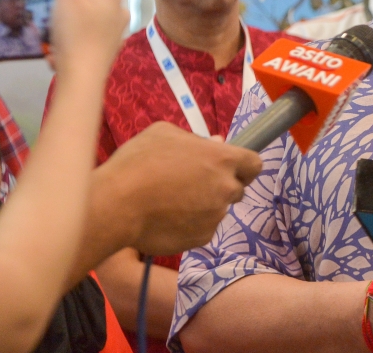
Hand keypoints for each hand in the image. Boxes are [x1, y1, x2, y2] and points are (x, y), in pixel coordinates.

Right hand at [49, 0, 127, 77]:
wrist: (83, 79)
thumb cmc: (74, 35)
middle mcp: (119, 7)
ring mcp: (117, 27)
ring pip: (93, 5)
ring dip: (72, 4)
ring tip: (53, 15)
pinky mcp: (110, 43)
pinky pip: (90, 25)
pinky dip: (75, 25)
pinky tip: (61, 40)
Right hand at [92, 122, 261, 255]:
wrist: (117, 204)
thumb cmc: (138, 162)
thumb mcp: (164, 134)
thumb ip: (196, 139)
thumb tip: (216, 142)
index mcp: (223, 159)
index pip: (254, 165)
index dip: (244, 167)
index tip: (229, 169)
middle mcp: (226, 188)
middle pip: (236, 189)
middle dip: (220, 187)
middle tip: (192, 185)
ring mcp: (216, 215)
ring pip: (217, 210)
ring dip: (202, 206)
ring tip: (170, 202)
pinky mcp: (202, 238)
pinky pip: (202, 229)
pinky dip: (190, 225)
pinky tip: (166, 219)